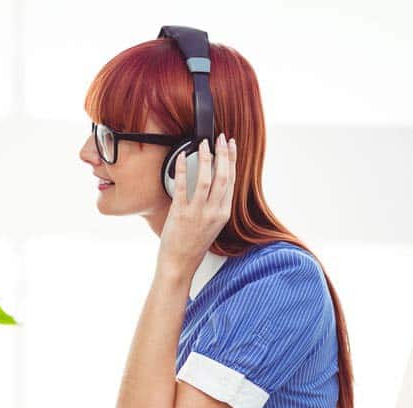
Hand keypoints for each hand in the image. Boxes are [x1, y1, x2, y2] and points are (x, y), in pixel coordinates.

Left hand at [157, 133, 236, 278]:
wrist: (180, 263)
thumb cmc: (193, 245)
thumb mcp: (212, 225)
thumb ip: (214, 205)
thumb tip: (212, 183)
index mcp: (223, 213)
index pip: (232, 180)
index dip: (232, 160)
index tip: (231, 146)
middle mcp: (214, 212)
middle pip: (224, 176)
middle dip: (223, 153)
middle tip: (221, 138)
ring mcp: (198, 212)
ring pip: (206, 179)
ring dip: (206, 158)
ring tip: (203, 143)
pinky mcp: (181, 213)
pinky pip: (183, 186)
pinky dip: (183, 169)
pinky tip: (182, 157)